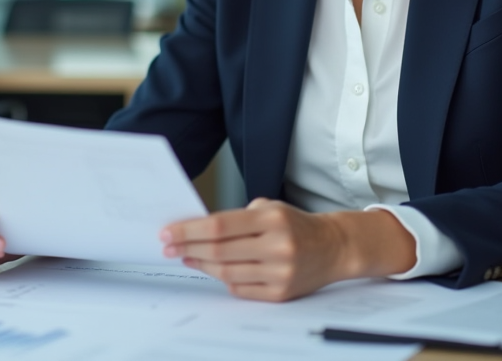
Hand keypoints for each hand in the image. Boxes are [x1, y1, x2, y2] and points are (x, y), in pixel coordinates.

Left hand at [159, 198, 414, 301]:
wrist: (333, 247)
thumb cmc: (294, 224)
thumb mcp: (270, 208)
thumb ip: (237, 219)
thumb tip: (196, 229)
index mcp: (273, 218)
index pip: (220, 226)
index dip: (188, 230)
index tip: (167, 232)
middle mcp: (278, 246)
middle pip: (219, 250)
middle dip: (188, 248)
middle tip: (168, 247)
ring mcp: (280, 272)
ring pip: (227, 272)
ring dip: (201, 265)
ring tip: (187, 257)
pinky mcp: (281, 293)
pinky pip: (241, 289)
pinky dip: (223, 279)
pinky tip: (213, 269)